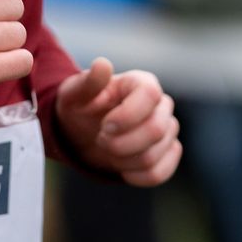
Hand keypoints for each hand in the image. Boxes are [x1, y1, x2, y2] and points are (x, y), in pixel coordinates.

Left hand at [55, 58, 182, 186]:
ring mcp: (167, 130)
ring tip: (108, 151)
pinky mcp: (166, 154)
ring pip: (155, 154)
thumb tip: (103, 64)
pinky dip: (136, 176)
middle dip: (122, 143)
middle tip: (100, 140)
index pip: (151, 95)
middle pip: (157, 129)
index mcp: (141, 83)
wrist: (82, 134)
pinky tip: (121, 168)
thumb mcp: (74, 94)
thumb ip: (88, 82)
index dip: (127, 115)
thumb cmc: (80, 108)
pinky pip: (159, 173)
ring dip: (124, 160)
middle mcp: (161, 105)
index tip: (104, 125)